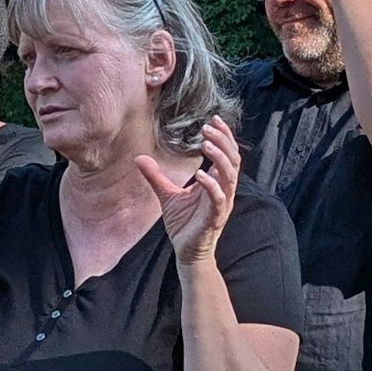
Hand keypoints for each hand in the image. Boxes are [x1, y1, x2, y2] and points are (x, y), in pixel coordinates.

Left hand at [136, 115, 239, 264]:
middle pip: (233, 160)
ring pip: (230, 176)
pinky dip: (211, 186)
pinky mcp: (215, 218)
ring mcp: (221, 204)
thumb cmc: (183, 222)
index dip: (224, 137)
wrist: (186, 250)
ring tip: (206, 144)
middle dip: (223, 141)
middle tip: (208, 127)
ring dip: (220, 159)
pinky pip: (218, 199)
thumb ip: (155, 176)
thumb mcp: (166, 194)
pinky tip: (200, 176)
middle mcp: (223, 190)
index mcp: (216, 182)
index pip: (227, 154)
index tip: (214, 119)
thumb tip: (139, 158)